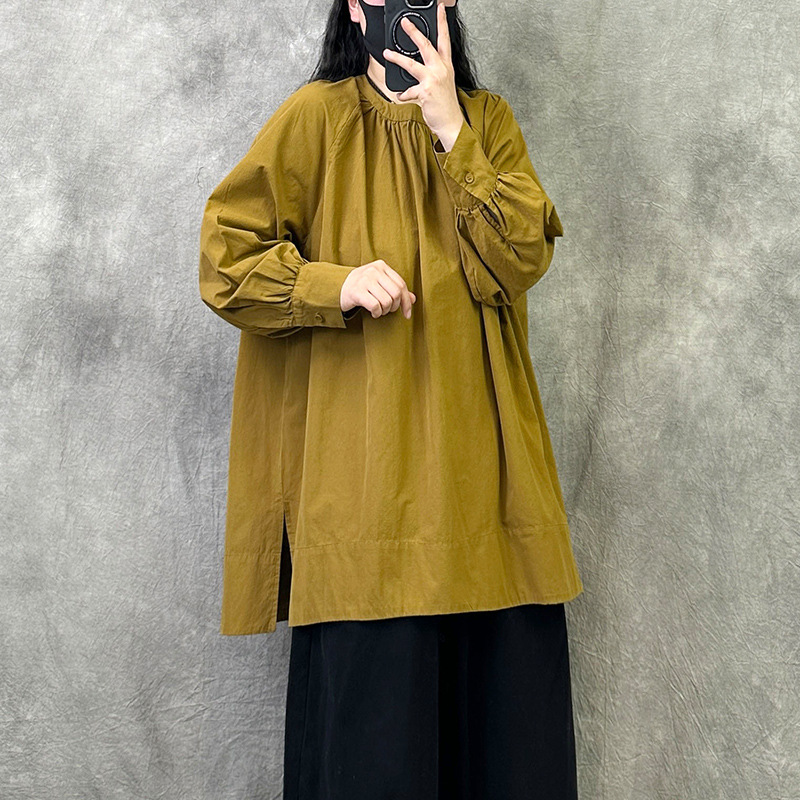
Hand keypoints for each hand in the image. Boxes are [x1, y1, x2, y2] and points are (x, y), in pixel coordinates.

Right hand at [341, 260, 416, 319]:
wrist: (337, 287)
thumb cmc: (362, 286)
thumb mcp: (379, 283)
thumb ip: (396, 289)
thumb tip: (413, 299)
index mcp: (381, 266)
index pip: (401, 285)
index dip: (406, 302)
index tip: (407, 314)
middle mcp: (373, 270)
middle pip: (396, 294)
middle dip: (395, 307)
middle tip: (388, 310)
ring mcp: (364, 280)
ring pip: (386, 302)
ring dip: (385, 311)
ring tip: (379, 311)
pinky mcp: (357, 291)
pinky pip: (375, 306)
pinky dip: (377, 313)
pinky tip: (373, 313)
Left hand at [382, 0, 464, 148]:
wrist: (450, 122)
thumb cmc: (445, 104)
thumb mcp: (443, 83)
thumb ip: (432, 71)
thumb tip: (416, 65)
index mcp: (446, 66)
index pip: (444, 39)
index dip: (442, 23)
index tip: (439, 9)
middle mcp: (441, 70)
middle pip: (426, 46)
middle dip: (414, 32)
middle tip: (405, 22)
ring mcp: (433, 80)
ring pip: (412, 64)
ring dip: (397, 58)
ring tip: (387, 53)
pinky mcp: (425, 92)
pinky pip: (409, 91)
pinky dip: (403, 93)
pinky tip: (401, 95)